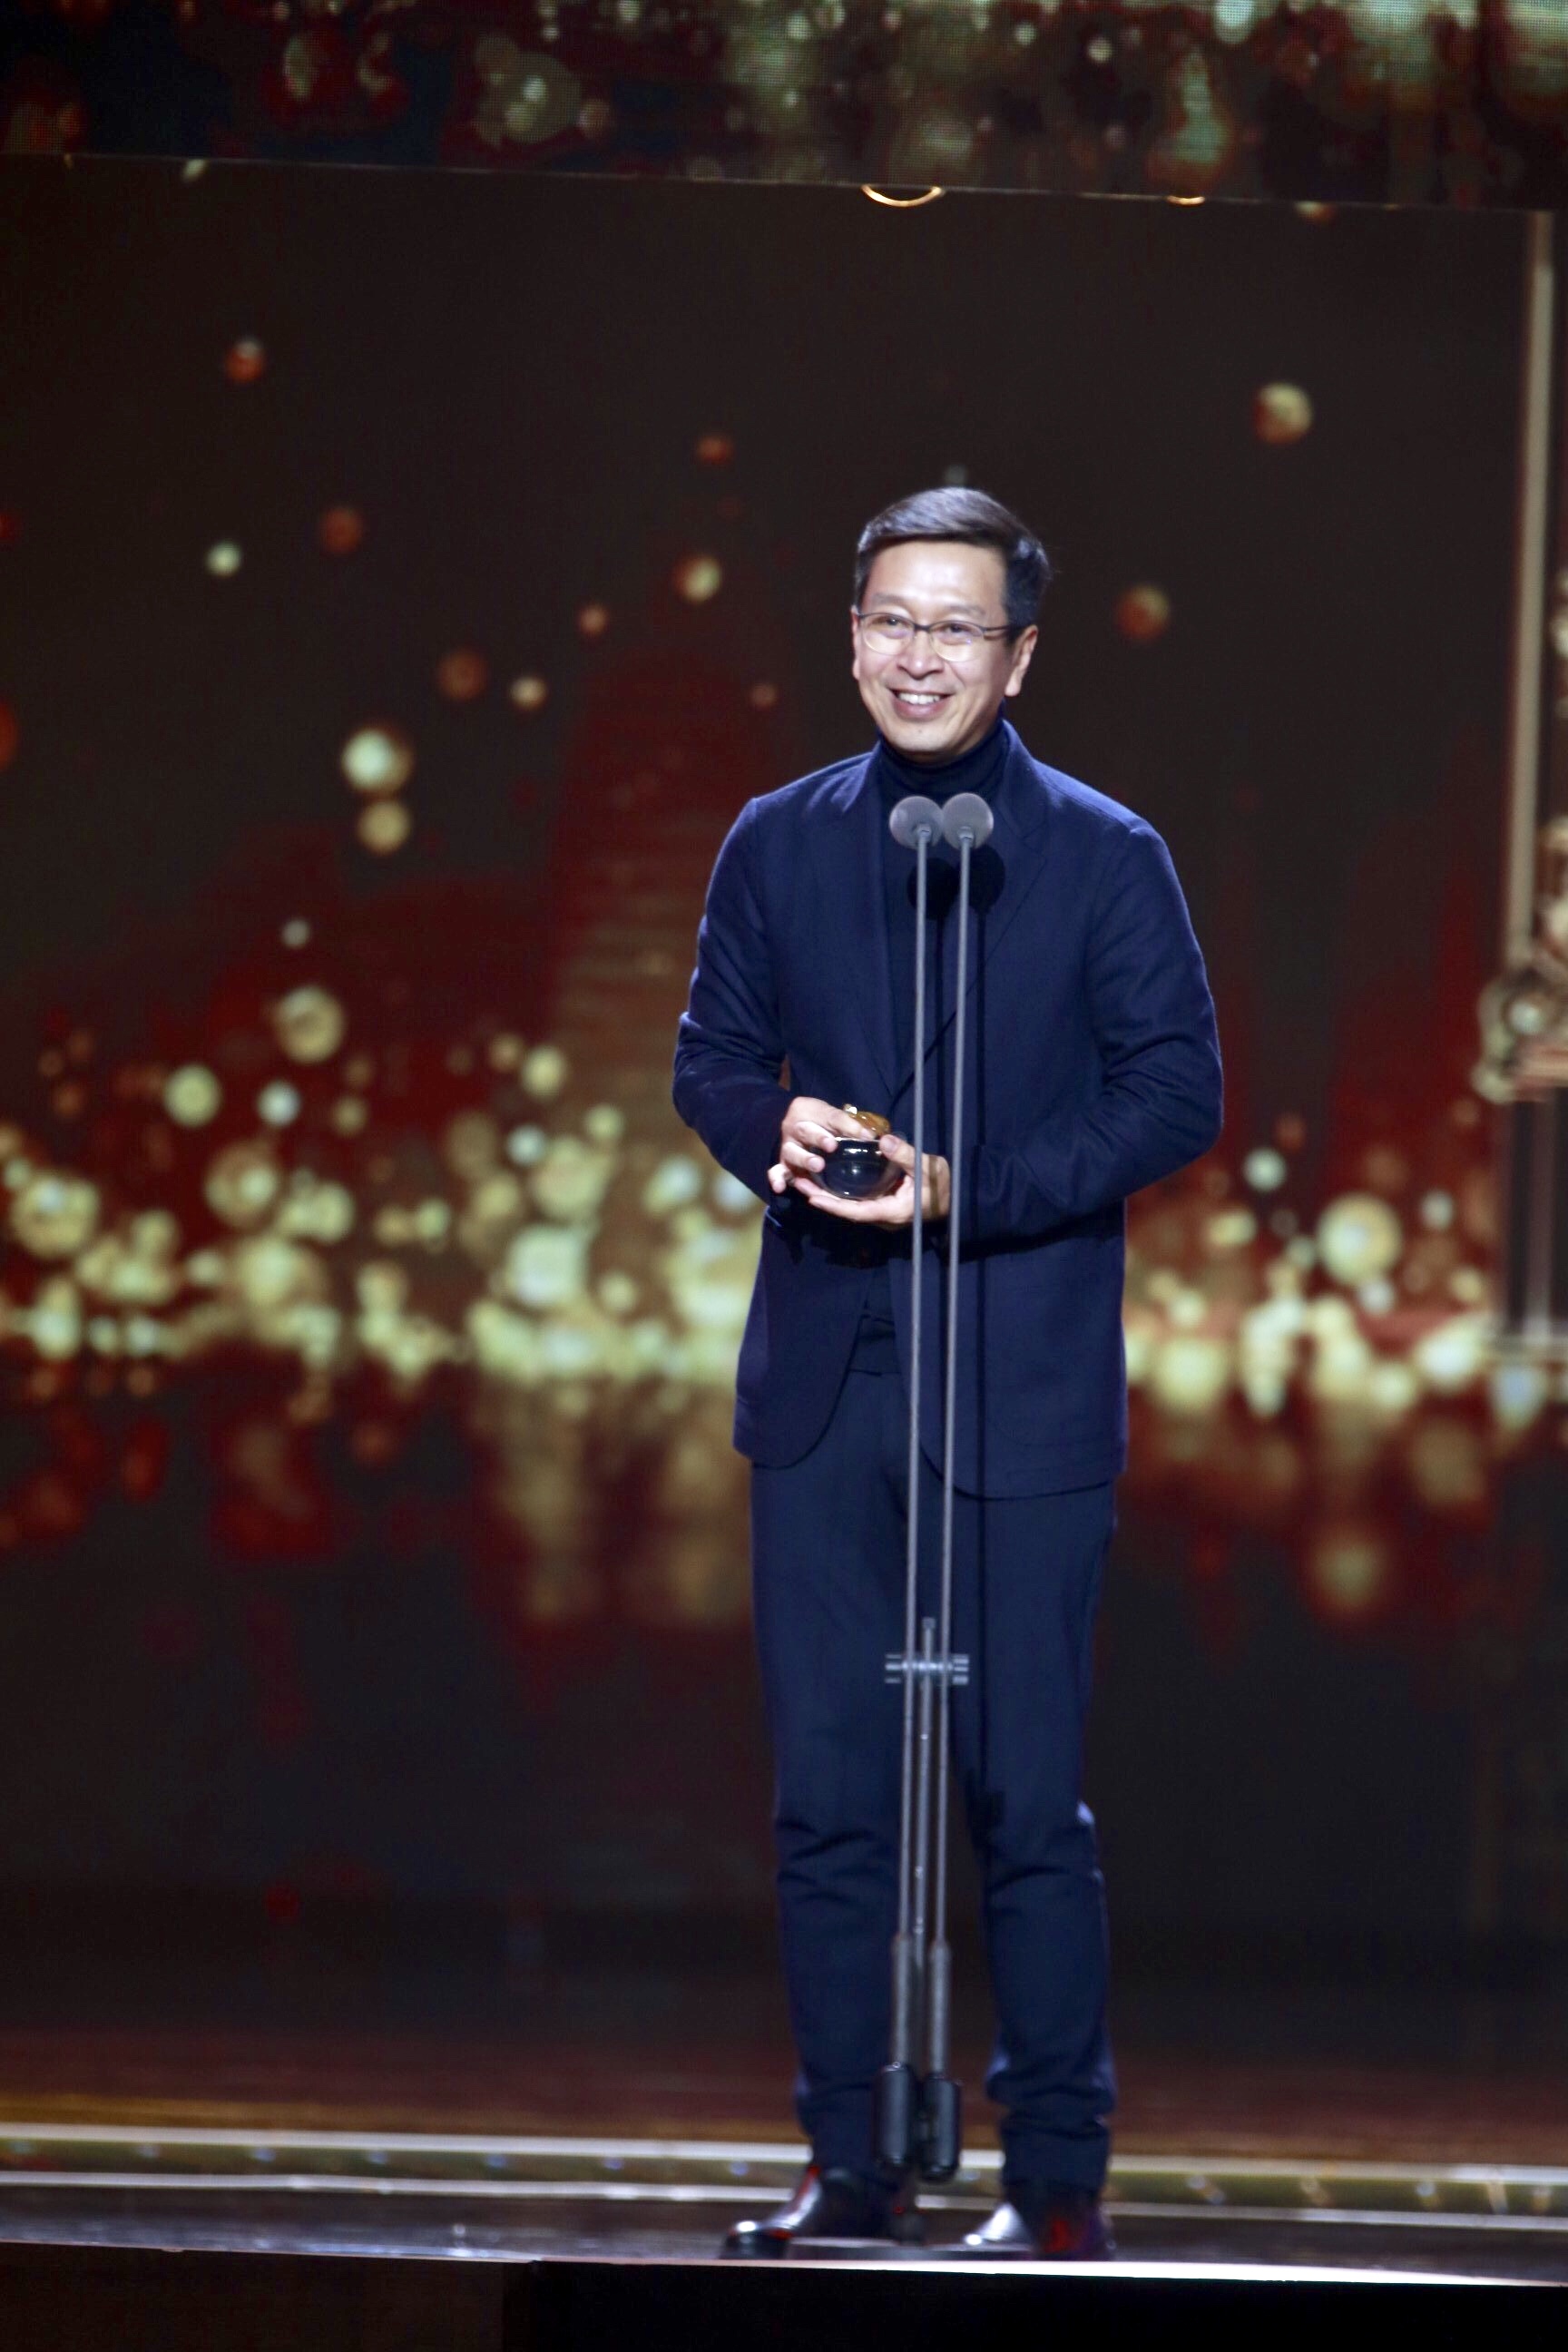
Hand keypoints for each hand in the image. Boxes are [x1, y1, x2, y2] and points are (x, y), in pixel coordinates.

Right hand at [768, 1097, 876, 1195]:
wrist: (795, 1125)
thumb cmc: (821, 1121)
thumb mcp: (834, 1117)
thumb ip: (851, 1126)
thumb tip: (873, 1137)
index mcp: (810, 1111)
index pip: (831, 1117)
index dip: (847, 1126)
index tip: (865, 1136)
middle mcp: (796, 1128)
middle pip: (807, 1131)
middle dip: (819, 1138)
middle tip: (832, 1145)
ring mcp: (788, 1147)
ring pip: (793, 1152)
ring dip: (805, 1159)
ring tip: (818, 1165)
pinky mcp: (784, 1164)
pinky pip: (776, 1171)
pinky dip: (776, 1178)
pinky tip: (780, 1187)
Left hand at [771, 1110, 950, 1228]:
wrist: (957, 1197)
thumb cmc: (942, 1185)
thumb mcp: (927, 1167)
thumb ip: (905, 1155)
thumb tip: (883, 1141)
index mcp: (892, 1211)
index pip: (856, 1212)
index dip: (834, 1206)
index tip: (813, 1198)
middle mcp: (883, 1217)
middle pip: (847, 1212)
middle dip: (823, 1199)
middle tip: (799, 1184)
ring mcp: (882, 1213)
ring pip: (850, 1207)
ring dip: (828, 1196)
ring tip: (806, 1180)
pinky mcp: (883, 1206)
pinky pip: (857, 1202)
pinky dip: (841, 1193)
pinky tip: (829, 1181)